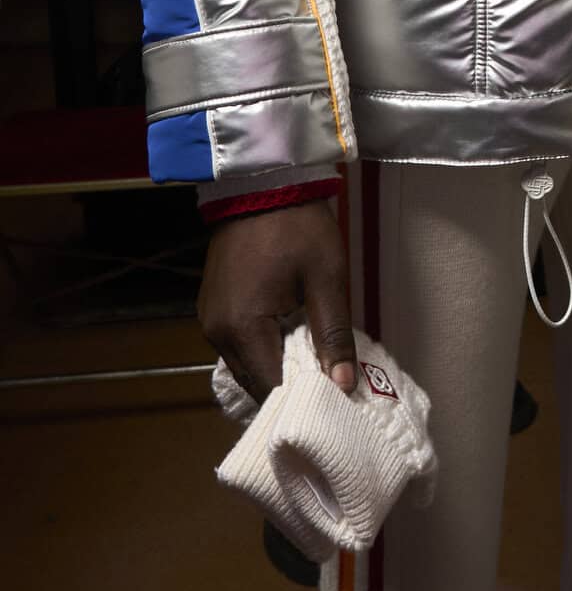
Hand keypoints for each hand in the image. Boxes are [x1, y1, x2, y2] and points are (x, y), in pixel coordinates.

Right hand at [199, 200, 355, 403]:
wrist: (260, 182)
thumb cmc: (298, 227)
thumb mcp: (326, 279)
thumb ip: (333, 335)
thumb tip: (343, 385)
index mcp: (243, 328)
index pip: (272, 389)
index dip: (303, 401)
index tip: (333, 407)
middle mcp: (217, 332)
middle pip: (255, 384)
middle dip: (290, 392)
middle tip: (329, 394)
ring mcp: (210, 321)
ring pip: (245, 367)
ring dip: (276, 372)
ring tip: (313, 371)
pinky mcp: (212, 309)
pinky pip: (237, 346)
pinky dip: (262, 353)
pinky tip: (291, 346)